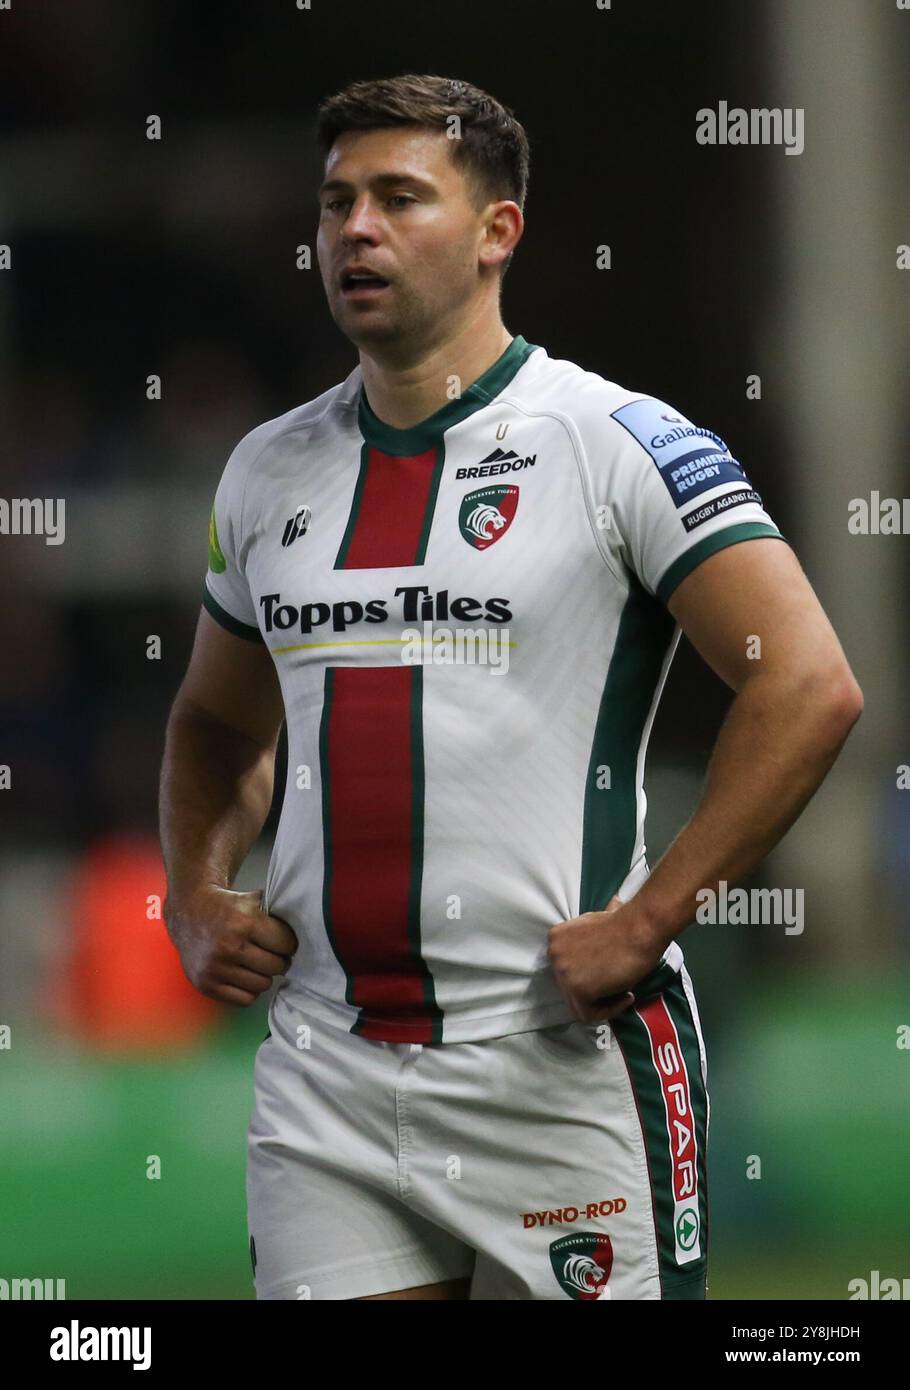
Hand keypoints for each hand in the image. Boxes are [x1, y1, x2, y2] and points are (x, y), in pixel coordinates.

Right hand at [164, 885, 297, 1006]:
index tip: (284, 941)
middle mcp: (229, 947)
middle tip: (273, 953)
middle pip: (276, 966)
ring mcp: (216, 969)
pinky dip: (249, 989)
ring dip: (264, 975)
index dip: (289, 943)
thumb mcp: (251, 899)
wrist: (188, 912)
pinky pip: (244, 999)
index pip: (285, 944)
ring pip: (263, 984)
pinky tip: (245, 975)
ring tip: (258, 963)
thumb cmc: (227, 906)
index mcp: (244, 923)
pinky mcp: (206, 985)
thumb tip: (306, 928)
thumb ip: (276, 913)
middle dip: (279, 959)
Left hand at [548, 895, 666, 1023]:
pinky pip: (589, 1014)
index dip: (587, 976)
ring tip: (624, 994)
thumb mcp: (594, 924)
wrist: (640, 928)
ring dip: (602, 1003)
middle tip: (616, 988)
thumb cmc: (625, 925)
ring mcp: (563, 972)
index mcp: (556, 938)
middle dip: (593, 991)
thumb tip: (591, 951)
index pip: (565, 969)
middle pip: (568, 987)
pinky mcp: (577, 989)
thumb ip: (583, 941)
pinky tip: (627, 997)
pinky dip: (610, 1010)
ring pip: (577, 1004)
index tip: (606, 975)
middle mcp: (554, 954)